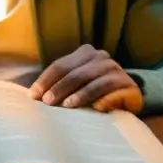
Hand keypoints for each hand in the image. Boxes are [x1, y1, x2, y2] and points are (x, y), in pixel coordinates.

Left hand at [28, 44, 142, 113]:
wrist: (126, 102)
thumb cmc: (93, 94)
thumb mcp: (74, 85)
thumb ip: (57, 84)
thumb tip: (31, 94)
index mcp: (86, 53)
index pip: (61, 65)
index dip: (45, 80)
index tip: (33, 95)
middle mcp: (102, 59)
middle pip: (75, 73)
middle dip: (59, 88)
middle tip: (47, 102)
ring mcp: (118, 71)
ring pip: (94, 82)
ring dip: (79, 95)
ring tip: (66, 106)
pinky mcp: (130, 86)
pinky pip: (113, 92)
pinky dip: (103, 100)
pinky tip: (95, 109)